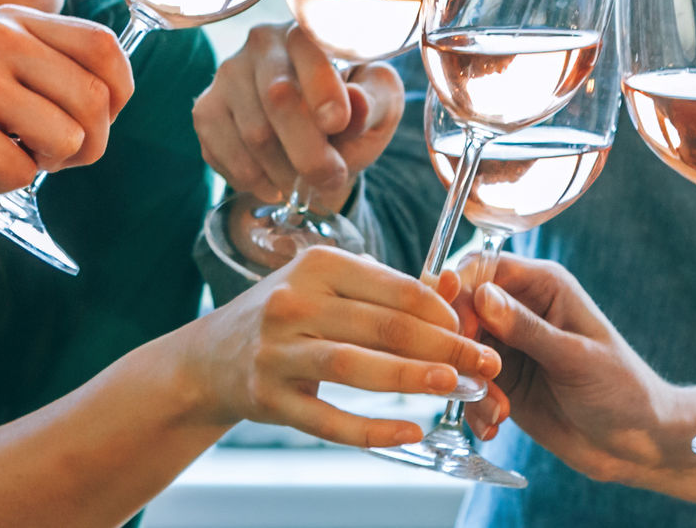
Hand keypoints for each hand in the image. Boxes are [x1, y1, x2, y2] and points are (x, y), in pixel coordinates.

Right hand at [0, 5, 133, 204]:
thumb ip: (37, 67)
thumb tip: (110, 100)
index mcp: (10, 21)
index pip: (103, 46)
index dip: (119, 92)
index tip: (101, 121)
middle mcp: (0, 41)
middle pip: (97, 100)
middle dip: (89, 144)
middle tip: (49, 157)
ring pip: (70, 139)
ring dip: (43, 166)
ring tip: (0, 156)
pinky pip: (22, 174)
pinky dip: (0, 185)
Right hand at [173, 244, 504, 448]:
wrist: (212, 356)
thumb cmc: (287, 314)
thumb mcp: (325, 283)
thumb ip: (384, 286)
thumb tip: (453, 290)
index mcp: (316, 265)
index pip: (395, 288)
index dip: (442, 311)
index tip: (474, 329)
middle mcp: (293, 303)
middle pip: (383, 327)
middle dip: (444, 346)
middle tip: (483, 362)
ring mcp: (278, 352)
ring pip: (357, 368)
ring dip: (414, 378)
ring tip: (457, 387)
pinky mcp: (269, 398)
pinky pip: (328, 420)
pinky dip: (372, 429)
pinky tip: (409, 431)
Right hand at [191, 22, 402, 213]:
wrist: (316, 138)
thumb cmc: (351, 114)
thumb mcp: (379, 104)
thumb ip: (374, 101)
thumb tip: (356, 102)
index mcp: (308, 32)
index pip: (307, 50)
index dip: (323, 89)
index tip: (339, 124)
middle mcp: (261, 43)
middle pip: (277, 97)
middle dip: (309, 150)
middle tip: (330, 178)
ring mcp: (227, 75)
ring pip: (253, 134)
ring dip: (285, 172)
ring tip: (304, 182)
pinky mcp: (206, 109)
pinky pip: (224, 152)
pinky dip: (254, 179)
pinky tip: (273, 180)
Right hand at [449, 254, 695, 482]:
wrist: (635, 441)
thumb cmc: (620, 388)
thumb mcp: (574, 357)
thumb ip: (527, 329)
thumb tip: (482, 295)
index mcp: (544, 286)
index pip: (484, 269)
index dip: (461, 292)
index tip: (457, 328)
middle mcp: (520, 311)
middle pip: (462, 310)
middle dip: (460, 346)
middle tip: (477, 379)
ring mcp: (508, 348)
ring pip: (460, 351)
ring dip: (469, 383)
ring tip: (497, 412)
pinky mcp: (502, 382)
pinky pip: (469, 386)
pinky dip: (475, 407)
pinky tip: (494, 426)